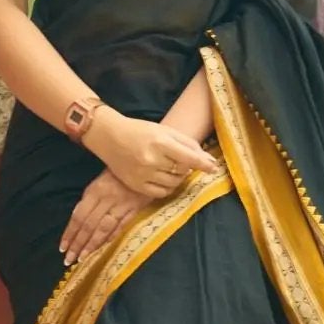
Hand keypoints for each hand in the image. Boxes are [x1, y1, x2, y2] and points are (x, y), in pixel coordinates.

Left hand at [60, 169, 143, 267]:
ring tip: (82, 259)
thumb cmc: (121, 167)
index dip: (70, 233)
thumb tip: (79, 215)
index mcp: (96, 190)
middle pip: (89, 225)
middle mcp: (107, 199)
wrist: (148, 162)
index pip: (79, 216)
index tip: (62, 247)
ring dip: (92, 245)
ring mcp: (122, 205)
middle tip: (68, 259)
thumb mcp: (101, 177)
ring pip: (104, 229)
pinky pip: (121, 227)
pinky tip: (103, 248)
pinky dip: (111, 238)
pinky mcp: (136, 209)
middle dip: (78, 244)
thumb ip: (91, 196)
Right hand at [89, 110, 221, 201]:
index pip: (188, 157)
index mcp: (160, 142)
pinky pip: (161, 193)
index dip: (203, 164)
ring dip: (178, 178)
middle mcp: (151, 160)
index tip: (214, 168)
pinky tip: (164, 177)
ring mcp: (142, 174)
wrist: (109, 137)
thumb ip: (187, 144)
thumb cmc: (140, 131)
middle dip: (187, 167)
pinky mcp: (135, 185)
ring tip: (171, 167)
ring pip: (174, 184)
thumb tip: (208, 160)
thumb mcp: (164, 130)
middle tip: (182, 161)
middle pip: (182, 171)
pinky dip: (168, 187)